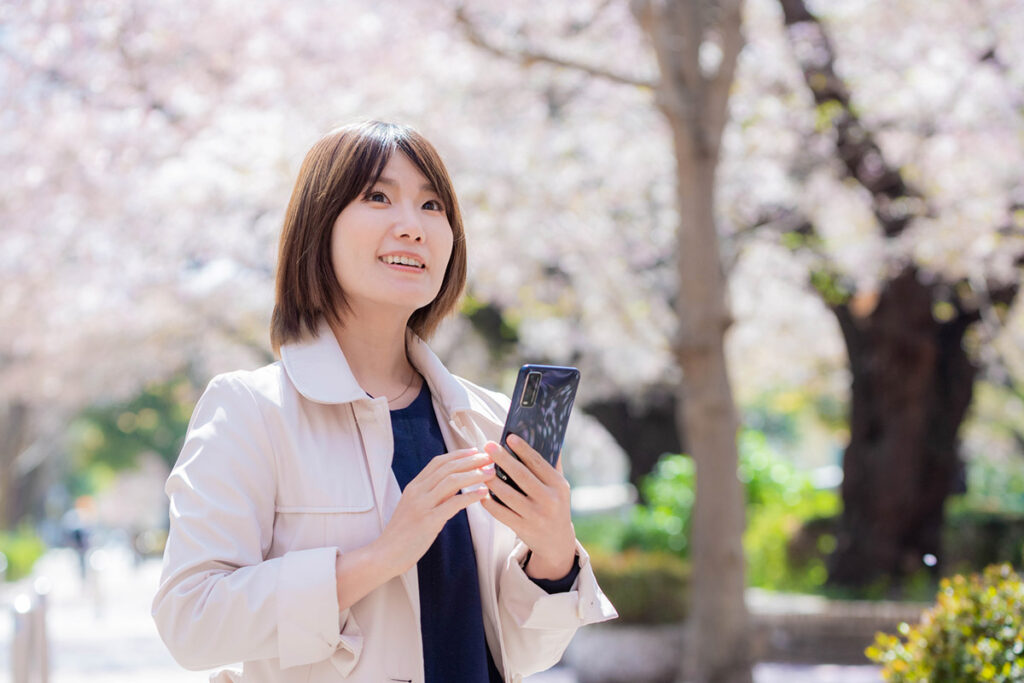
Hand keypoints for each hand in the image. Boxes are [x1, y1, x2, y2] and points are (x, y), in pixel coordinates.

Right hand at [375, 448, 493, 576]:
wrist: (385, 554)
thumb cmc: (403, 534)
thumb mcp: (415, 507)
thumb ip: (434, 494)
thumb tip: (456, 484)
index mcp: (414, 487)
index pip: (438, 462)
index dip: (458, 455)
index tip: (475, 451)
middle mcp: (417, 492)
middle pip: (447, 468)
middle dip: (470, 461)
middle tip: (489, 458)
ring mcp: (421, 505)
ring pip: (451, 481)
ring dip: (474, 474)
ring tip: (490, 472)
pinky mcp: (428, 521)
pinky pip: (453, 504)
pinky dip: (470, 496)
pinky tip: (483, 493)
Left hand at [481, 434, 576, 579]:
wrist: (557, 541)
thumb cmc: (555, 505)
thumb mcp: (559, 486)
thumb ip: (552, 464)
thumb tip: (546, 437)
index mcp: (558, 485)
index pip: (538, 463)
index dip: (523, 449)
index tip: (509, 437)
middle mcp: (549, 500)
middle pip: (521, 476)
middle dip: (503, 459)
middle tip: (488, 446)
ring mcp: (536, 516)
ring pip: (508, 495)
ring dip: (491, 480)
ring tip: (480, 468)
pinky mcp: (523, 529)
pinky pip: (501, 513)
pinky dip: (489, 502)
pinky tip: (480, 492)